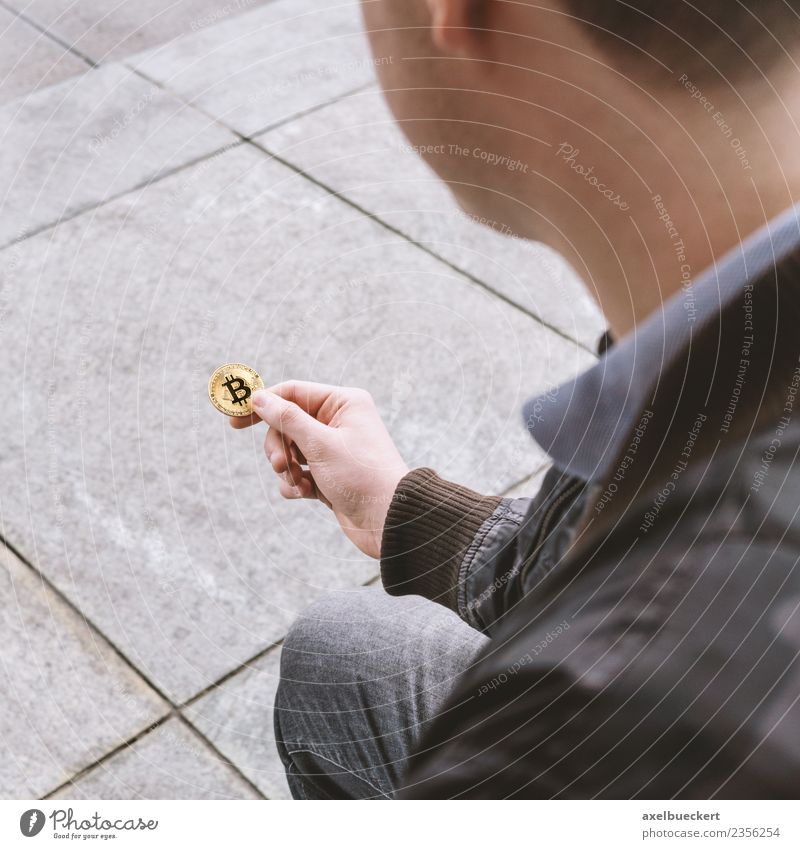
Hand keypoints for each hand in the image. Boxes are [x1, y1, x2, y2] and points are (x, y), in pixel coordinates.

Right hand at [231, 381, 408, 557]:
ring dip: (287, 469)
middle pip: (286, 423)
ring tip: (299, 483)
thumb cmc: (361, 476)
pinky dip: (296, 484)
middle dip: (278, 446)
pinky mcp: (329, 474)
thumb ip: (287, 419)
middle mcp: (338, 421)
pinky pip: (299, 472)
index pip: (292, 392)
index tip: (234, 421)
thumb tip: (259, 397)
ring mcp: (332, 449)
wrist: (388, 520)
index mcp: (343, 403)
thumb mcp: (320, 444)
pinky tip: (306, 494)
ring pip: (289, 450)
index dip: (263, 404)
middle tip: (280, 465)